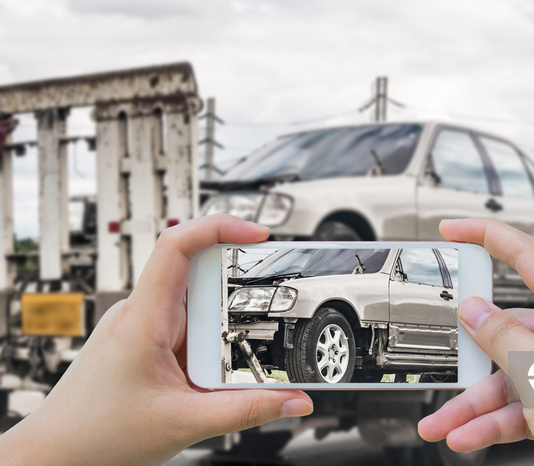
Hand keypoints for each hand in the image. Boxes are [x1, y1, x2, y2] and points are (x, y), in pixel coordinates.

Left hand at [0, 214, 312, 464]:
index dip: (219, 227)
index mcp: (143, 319)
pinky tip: (218, 365)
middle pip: (198, 272)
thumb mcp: (184, 423)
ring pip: (196, 303)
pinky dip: (212, 339)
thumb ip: (246, 411)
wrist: (58, 455)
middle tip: (268, 302)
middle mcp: (142, 314)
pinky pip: (189, 326)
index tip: (258, 234)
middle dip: (237, 284)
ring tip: (239, 350)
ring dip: (224, 321)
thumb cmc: (97, 436)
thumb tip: (293, 400)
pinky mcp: (148, 343)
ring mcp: (143, 327)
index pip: (177, 246)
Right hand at [418, 218, 533, 463]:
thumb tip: (474, 310)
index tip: (454, 228)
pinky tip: (469, 435)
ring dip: (475, 404)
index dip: (487, 237)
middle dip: (471, 359)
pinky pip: (523, 406)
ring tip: (443, 423)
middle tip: (443, 365)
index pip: (529, 256)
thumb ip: (502, 338)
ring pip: (510, 377)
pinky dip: (495, 422)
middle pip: (509, 332)